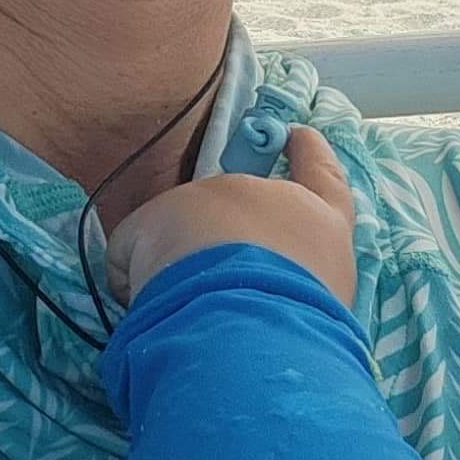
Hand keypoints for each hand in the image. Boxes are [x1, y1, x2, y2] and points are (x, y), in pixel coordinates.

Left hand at [106, 125, 357, 309]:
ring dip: (180, 267)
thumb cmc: (303, 320)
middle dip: (223, 238)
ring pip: (186, 232)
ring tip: (185, 312)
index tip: (298, 135)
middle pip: (242, 207)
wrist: (254, 324)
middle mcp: (268, 197)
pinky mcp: (157, 213)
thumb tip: (264, 285)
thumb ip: (302, 282)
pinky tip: (145, 308)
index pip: (321, 177)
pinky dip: (135, 281)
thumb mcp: (324, 302)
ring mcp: (211, 196)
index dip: (308, 154)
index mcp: (320, 223)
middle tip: (219, 291)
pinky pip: (137, 250)